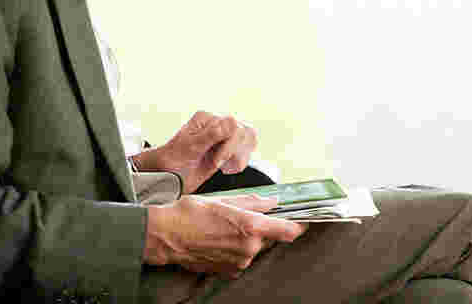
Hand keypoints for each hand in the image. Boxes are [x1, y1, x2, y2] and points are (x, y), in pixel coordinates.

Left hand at [134, 111, 257, 193]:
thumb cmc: (172, 161)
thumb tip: (232, 121)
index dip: (229, 145)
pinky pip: (247, 147)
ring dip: (240, 156)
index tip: (216, 161)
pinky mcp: (228, 147)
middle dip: (234, 151)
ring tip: (224, 167)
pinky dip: (241, 160)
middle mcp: (217, 124)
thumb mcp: (189, 148)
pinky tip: (227, 168)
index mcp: (206, 118)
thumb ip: (211, 134)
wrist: (166, 175)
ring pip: (249, 137)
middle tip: (217, 164)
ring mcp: (223, 135)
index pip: (233, 124)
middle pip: (244, 130)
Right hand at [144, 194, 306, 277]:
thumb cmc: (191, 212)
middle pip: (268, 236)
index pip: (286, 230)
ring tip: (226, 224)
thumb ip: (252, 202)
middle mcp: (248, 248)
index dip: (298, 224)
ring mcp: (239, 262)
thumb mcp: (222, 200)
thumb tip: (272, 202)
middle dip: (264, 226)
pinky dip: (237, 247)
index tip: (305, 220)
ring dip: (248, 236)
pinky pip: (242, 257)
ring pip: (255, 246)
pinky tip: (220, 237)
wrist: (165, 236)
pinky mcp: (229, 271)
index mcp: (249, 227)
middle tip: (248, 214)